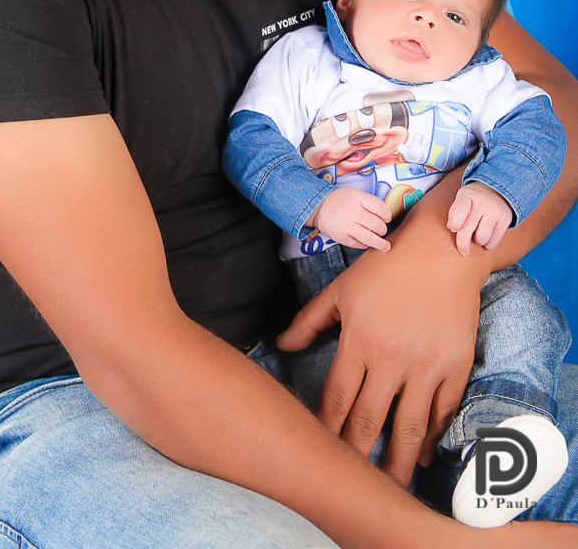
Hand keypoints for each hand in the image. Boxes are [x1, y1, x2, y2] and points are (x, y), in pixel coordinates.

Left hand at [278, 203, 483, 485]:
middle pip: (368, 421)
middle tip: (349, 482)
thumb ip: (310, 321)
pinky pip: (442, 412)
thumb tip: (281, 345)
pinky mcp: (455, 367)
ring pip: (408, 427)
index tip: (318, 449)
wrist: (442, 251)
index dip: (325, 429)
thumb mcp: (341, 289)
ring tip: (389, 487)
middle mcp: (391, 359)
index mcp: (358, 341)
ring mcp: (426, 366)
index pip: (335, 399)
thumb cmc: (386, 266)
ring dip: (397, 461)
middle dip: (356, 456)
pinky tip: (422, 453)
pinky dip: (432, 437)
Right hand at [309, 188, 392, 251]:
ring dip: (380, 243)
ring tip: (385, 246)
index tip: (387, 218)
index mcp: (357, 198)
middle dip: (383, 229)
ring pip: (370, 238)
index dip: (387, 214)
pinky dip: (366, 245)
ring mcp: (347, 226)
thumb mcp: (354, 193)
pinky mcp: (341, 237)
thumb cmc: (340, 200)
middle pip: (377, 225)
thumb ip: (369, 202)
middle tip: (382, 230)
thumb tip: (385, 216)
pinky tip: (367, 242)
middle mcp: (353, 212)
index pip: (380, 207)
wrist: (318, 207)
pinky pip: (359, 244)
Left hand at [447, 181, 513, 255]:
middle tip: (463, 250)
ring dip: (478, 241)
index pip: (459, 209)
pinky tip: (486, 239)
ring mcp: (494, 212)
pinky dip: (488, 245)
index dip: (454, 222)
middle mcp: (481, 203)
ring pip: (481, 238)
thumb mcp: (463, 197)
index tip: (452, 229)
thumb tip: (452, 229)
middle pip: (468, 228)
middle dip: (462, 243)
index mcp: (467, 196)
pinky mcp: (505, 220)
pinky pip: (493, 241)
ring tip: (477, 234)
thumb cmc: (474, 199)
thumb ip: (456, 212)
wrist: (498, 190)